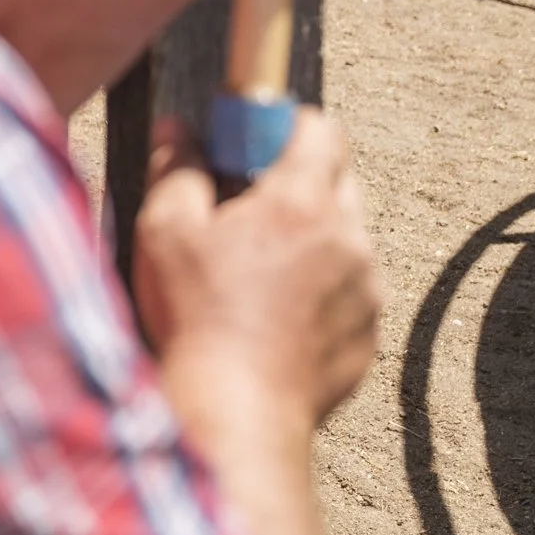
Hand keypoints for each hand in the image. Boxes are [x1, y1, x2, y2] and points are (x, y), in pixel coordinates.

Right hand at [135, 111, 379, 427]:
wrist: (238, 411)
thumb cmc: (198, 317)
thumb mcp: (165, 229)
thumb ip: (176, 168)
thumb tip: (178, 130)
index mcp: (299, 203)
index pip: (319, 129)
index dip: (283, 123)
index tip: (249, 138)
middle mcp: (348, 239)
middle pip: (338, 179)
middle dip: (296, 179)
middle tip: (244, 204)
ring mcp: (366, 290)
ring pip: (346, 237)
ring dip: (310, 237)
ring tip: (256, 269)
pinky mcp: (369, 333)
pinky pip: (350, 289)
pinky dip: (320, 287)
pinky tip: (273, 312)